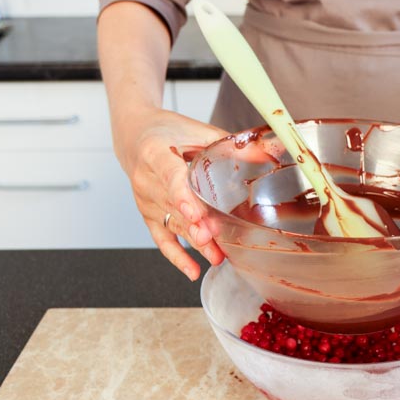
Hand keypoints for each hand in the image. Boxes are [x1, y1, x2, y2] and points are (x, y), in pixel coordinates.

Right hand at [116, 105, 227, 279]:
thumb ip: (226, 144)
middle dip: (195, 226)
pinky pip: (161, 239)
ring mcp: (146, 201)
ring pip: (173, 225)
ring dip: (194, 243)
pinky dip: (177, 256)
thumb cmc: (166, 131)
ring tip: (215, 256)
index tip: (197, 214)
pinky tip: (192, 270)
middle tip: (212, 239)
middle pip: (174, 208)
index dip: (183, 197)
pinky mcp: (148, 215)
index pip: (170, 178)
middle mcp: (146, 180)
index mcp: (155, 153)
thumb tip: (265, 155)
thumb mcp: (196, 129)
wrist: (134, 137)